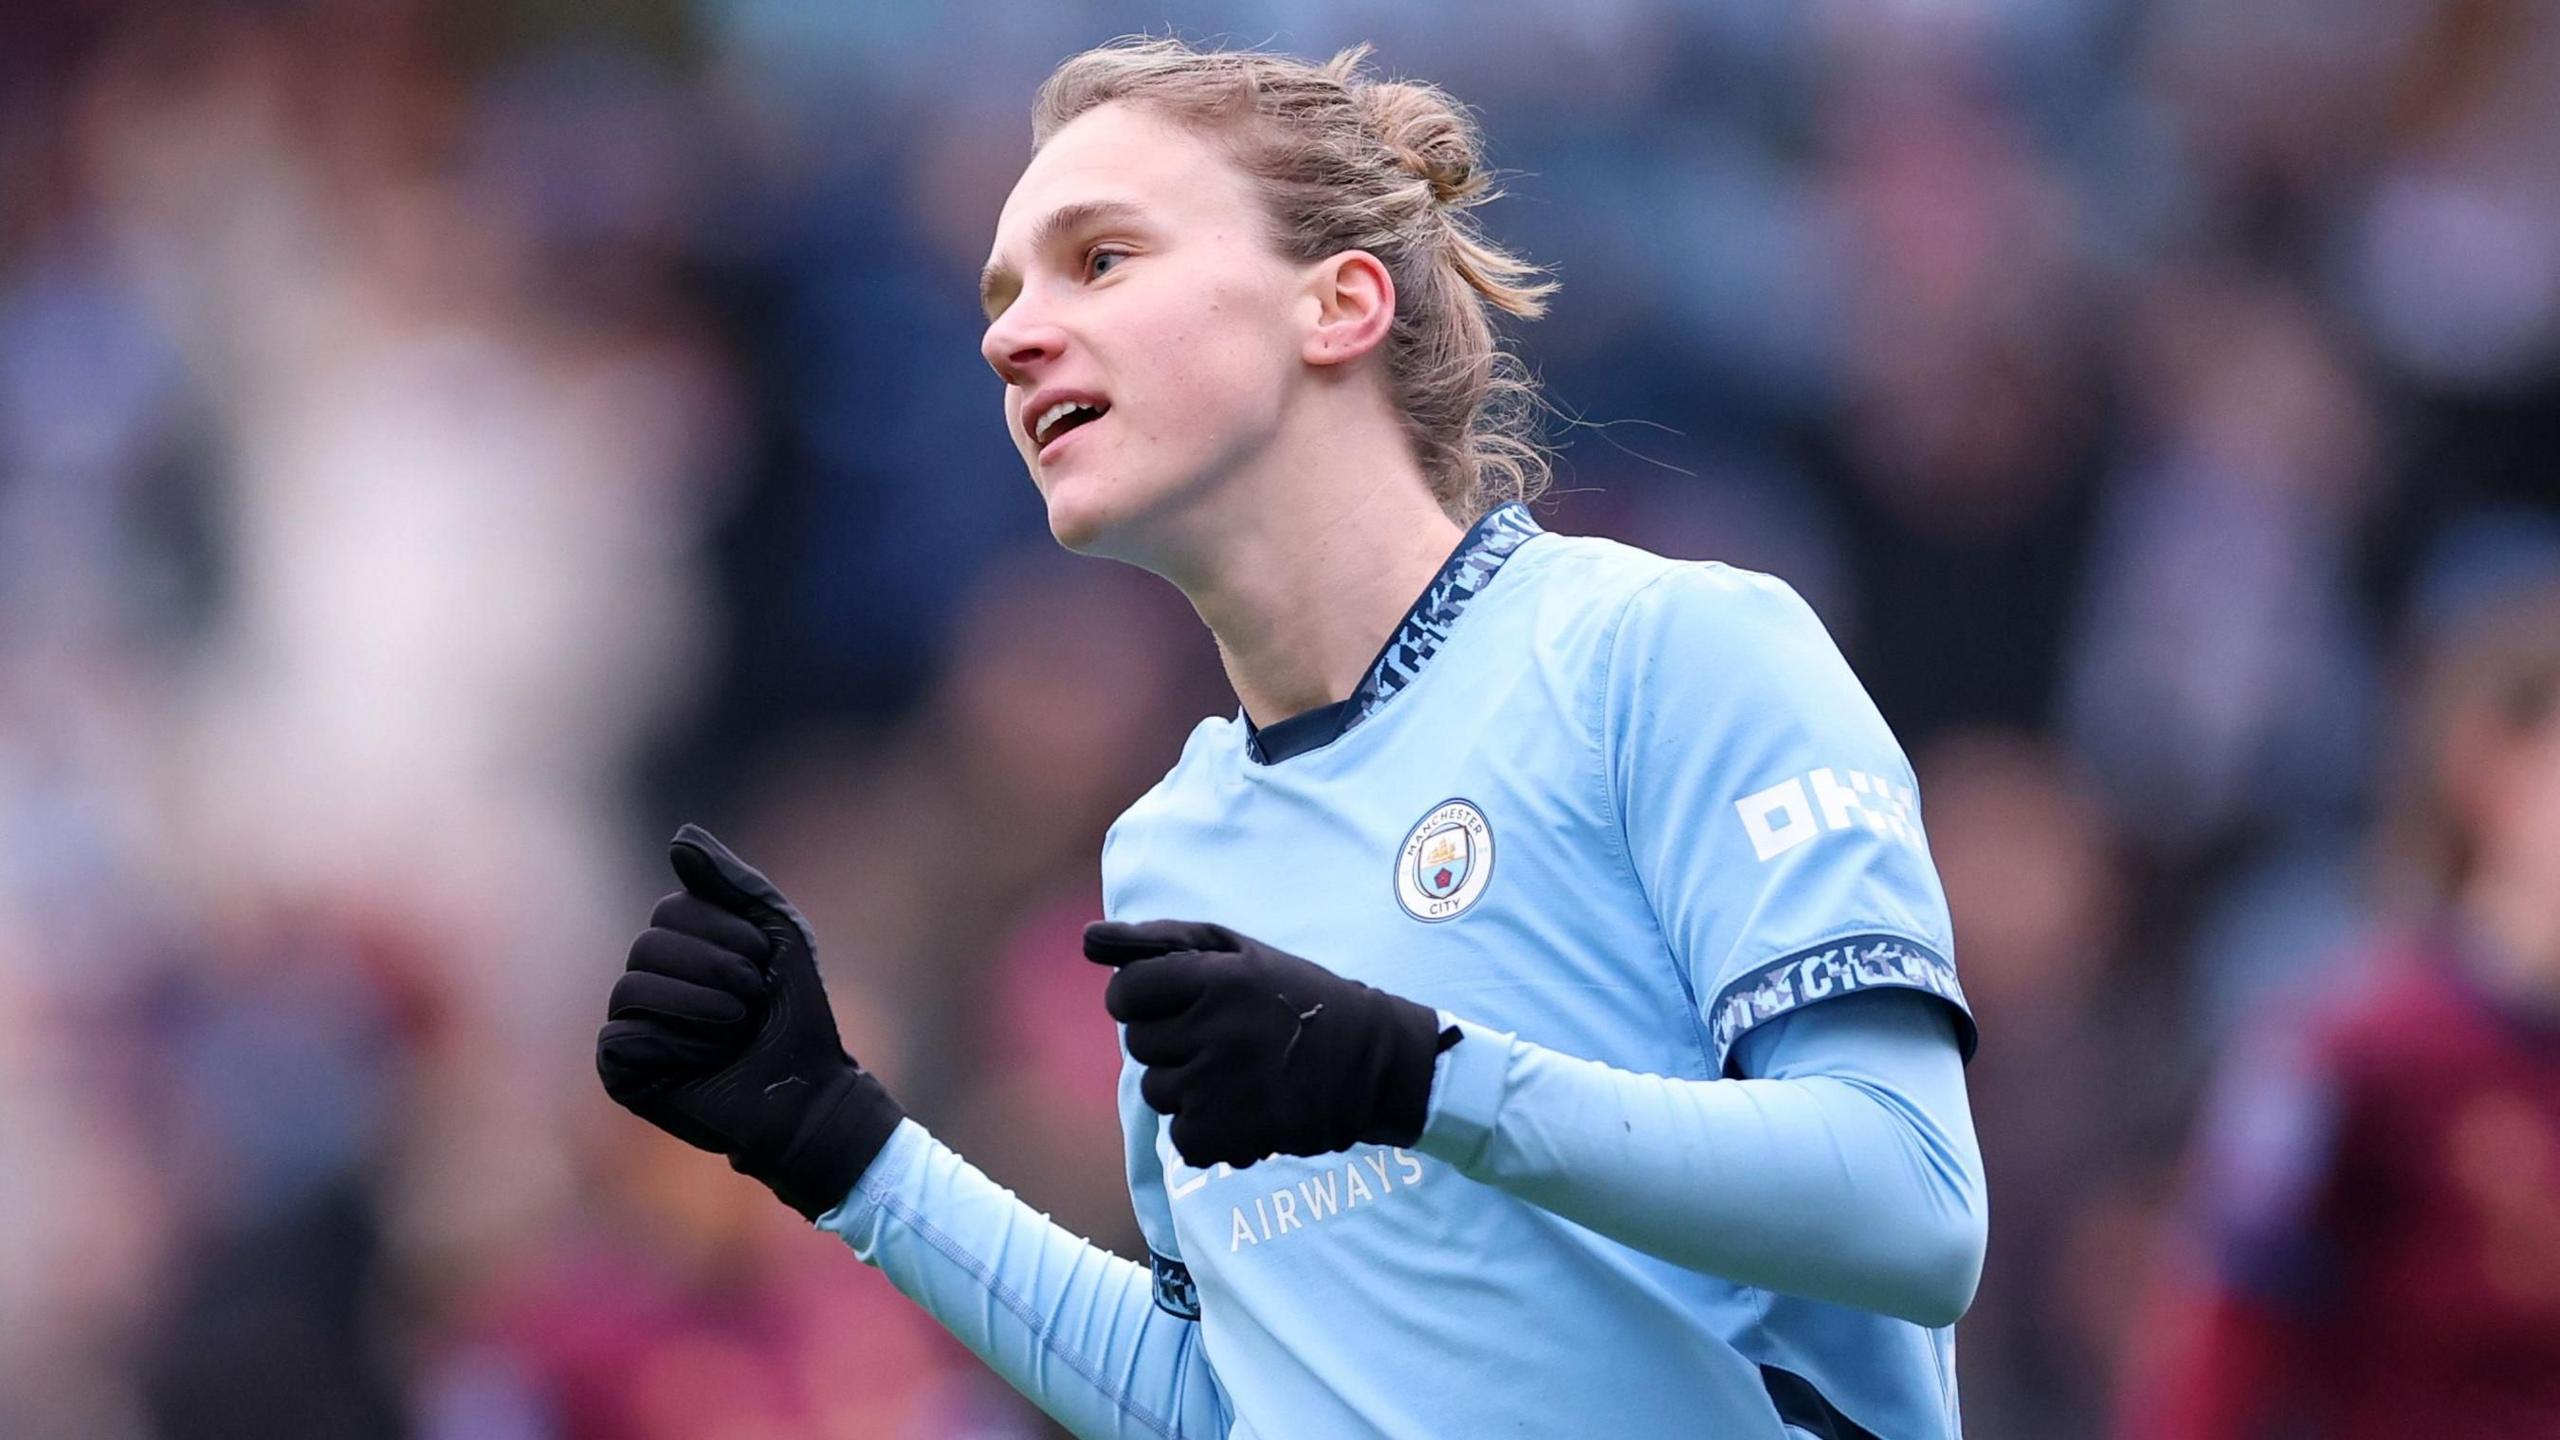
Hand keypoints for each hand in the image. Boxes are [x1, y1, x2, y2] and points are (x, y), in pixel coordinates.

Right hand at [598, 824, 903, 1219]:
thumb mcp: (777, 932)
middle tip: (752, 1004)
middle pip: (648, 945)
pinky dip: (678, 1043)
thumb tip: (679, 835)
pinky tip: (707, 1060)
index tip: (765, 966)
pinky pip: (623, 1037)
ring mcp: (630, 1024)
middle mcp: (647, 979)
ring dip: (702, 1007)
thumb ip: (732, 882)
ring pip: (631, 987)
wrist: (810, 1091)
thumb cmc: (796, 1014)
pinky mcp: (621, 1072)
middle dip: (718, 971)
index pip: (672, 908)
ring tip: (735, 1030)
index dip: (728, 934)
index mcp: (679, 945)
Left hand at [1083, 919, 1454, 1168]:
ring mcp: (1221, 1086)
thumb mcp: (1236, 952)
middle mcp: (1215, 1029)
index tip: (1179, 1003)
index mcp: (1215, 977)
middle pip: (1139, 1044)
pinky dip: (1208, 1131)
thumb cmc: (1296, 996)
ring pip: (1157, 1093)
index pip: (1125, 993)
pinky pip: (1181, 1137)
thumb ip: (1157, 942)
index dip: (1145, 1000)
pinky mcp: (1230, 1134)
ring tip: (1239, 1073)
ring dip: (1189, 1087)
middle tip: (1222, 1038)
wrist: (1375, 1063)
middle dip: (1171, 1042)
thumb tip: (1086, 939)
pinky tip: (1247, 1108)